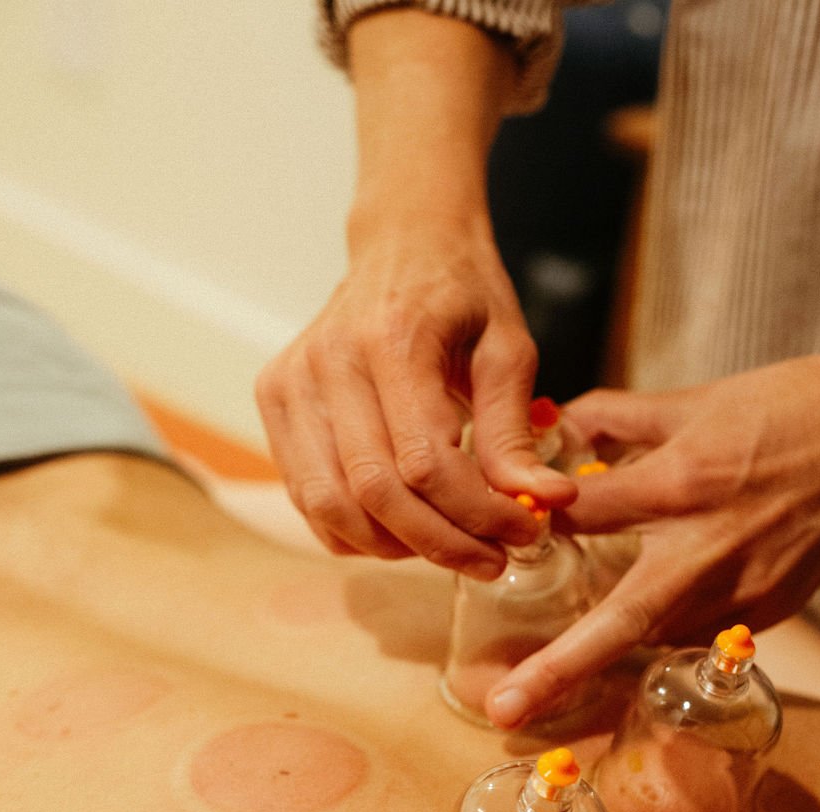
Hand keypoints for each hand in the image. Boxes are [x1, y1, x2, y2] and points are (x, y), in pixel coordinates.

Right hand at [256, 218, 574, 579]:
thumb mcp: (507, 349)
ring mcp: (292, 384)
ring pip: (332, 507)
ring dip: (396, 546)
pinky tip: (403, 530)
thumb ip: (514, 430)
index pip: (426, 463)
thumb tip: (543, 501)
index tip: (524, 531)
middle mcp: (329, 362)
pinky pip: (307, 498)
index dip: (477, 514)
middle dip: (441, 542)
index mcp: (393, 339)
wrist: (401, 244)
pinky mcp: (276, 403)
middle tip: (491, 560)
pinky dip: (355, 532)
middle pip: (377, 494)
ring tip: (449, 546)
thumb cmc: (460, 293)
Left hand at [485, 326, 819, 726]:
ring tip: (555, 666)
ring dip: (608, 642)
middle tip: (503, 710)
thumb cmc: (789, 406)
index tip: (505, 531)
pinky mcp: (768, 609)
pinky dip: (665, 622)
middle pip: (619, 618)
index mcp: (684, 482)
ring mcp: (744, 589)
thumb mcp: (694, 399)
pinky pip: (695, 629)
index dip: (537, 518)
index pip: (584, 514)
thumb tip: (558, 425)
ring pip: (654, 632)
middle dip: (558, 670)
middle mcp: (709, 548)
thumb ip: (617, 417)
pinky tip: (656, 605)